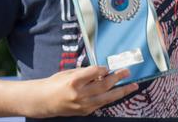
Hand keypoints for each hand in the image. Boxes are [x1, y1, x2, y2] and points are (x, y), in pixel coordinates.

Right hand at [24, 66, 138, 117]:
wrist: (44, 101)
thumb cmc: (56, 84)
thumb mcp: (69, 73)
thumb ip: (85, 72)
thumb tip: (102, 70)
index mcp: (74, 81)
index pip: (94, 72)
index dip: (103, 68)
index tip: (107, 66)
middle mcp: (79, 94)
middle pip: (104, 85)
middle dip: (118, 78)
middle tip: (127, 71)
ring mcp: (83, 105)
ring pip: (107, 97)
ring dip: (122, 91)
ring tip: (133, 85)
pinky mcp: (85, 112)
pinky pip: (102, 103)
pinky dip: (110, 97)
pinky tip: (118, 92)